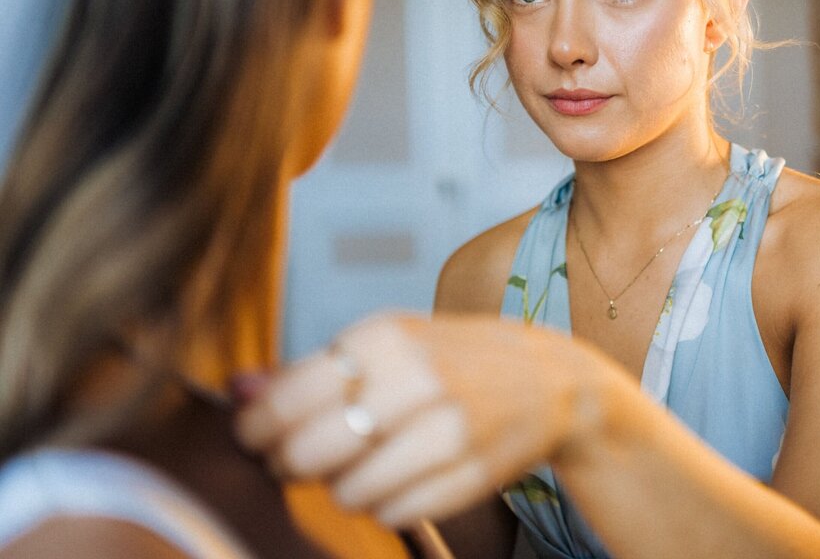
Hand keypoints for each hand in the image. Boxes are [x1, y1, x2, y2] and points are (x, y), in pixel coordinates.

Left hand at [236, 314, 606, 526]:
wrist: (552, 381)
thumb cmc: (455, 360)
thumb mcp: (388, 343)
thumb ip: (310, 370)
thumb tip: (237, 390)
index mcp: (387, 336)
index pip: (285, 400)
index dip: (258, 431)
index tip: (259, 438)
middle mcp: (417, 378)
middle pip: (308, 451)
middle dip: (294, 464)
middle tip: (304, 460)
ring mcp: (448, 428)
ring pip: (348, 490)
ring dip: (343, 487)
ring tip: (364, 465)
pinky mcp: (471, 474)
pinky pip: (392, 512)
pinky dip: (385, 504)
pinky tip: (400, 479)